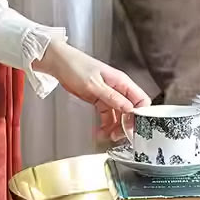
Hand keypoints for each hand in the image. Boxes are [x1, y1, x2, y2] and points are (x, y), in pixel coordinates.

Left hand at [35, 39, 150, 139]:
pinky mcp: (100, 100)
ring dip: (115, 128)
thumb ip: (113, 97)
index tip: (131, 126)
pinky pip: (108, 116)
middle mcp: (118, 89)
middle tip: (117, 135)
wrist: (59, 64)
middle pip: (131, 111)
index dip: (139, 115)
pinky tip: (101, 131)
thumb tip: (129, 108)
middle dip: (125, 125)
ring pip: (119, 116)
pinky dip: (106, 125)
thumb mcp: (95, 84)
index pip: (141, 100)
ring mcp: (109, 95)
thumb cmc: (76, 67)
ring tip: (107, 136)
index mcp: (122, 82)